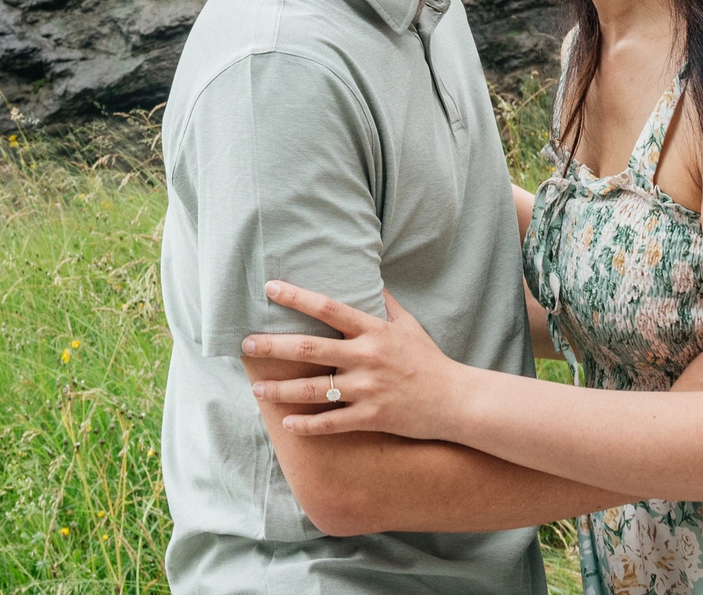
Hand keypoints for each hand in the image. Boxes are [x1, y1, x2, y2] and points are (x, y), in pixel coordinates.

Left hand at [243, 282, 461, 440]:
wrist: (457, 401)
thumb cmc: (430, 360)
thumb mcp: (409, 324)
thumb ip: (386, 302)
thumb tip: (370, 277)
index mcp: (373, 330)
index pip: (328, 308)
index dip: (297, 297)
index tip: (270, 288)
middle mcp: (366, 357)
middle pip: (310, 347)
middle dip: (273, 346)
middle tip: (245, 344)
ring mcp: (368, 388)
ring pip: (314, 389)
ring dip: (281, 390)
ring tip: (256, 389)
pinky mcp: (373, 416)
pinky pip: (332, 422)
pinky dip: (308, 425)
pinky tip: (286, 424)